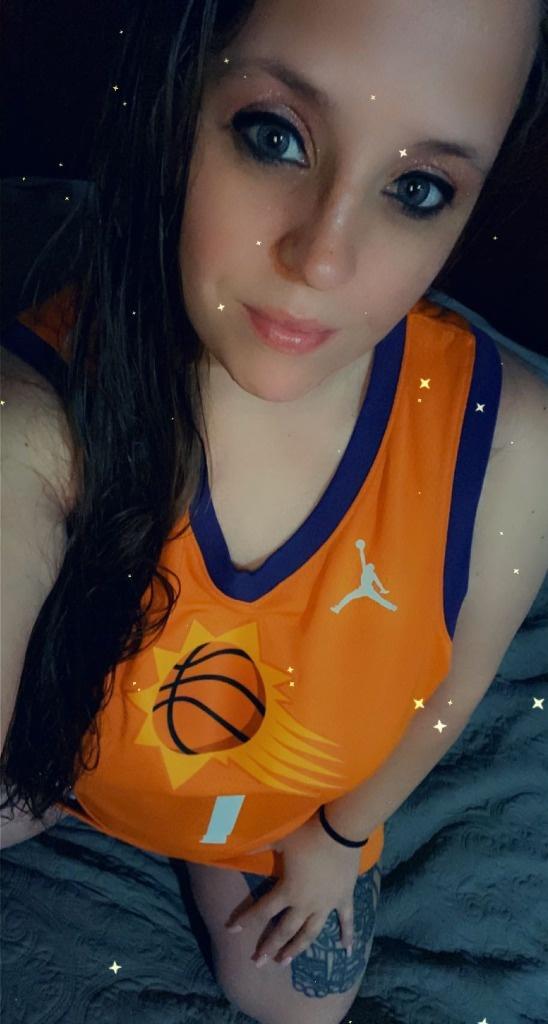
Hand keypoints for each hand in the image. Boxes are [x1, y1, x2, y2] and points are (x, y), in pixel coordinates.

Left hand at [224, 809, 361, 965]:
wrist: (341, 831)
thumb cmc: (308, 835)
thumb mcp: (280, 840)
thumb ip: (260, 846)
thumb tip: (239, 847)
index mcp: (288, 891)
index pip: (263, 910)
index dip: (246, 920)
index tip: (232, 930)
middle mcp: (305, 904)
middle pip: (285, 930)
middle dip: (271, 947)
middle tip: (259, 963)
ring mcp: (326, 904)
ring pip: (310, 933)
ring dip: (298, 948)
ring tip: (286, 961)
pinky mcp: (343, 899)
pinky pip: (346, 920)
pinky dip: (348, 935)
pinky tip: (346, 950)